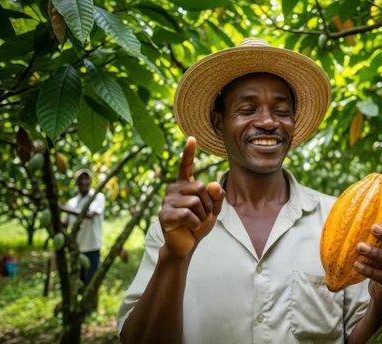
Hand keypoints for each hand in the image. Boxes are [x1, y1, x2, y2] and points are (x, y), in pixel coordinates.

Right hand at [158, 137, 224, 258]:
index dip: (189, 152)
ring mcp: (166, 201)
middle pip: (200, 188)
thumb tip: (213, 184)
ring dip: (202, 215)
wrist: (187, 244)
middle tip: (201, 215)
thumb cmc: (198, 224)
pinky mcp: (164, 214)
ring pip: (195, 201)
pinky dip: (195, 223)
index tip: (192, 138)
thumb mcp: (213, 209)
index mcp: (184, 185)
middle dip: (207, 204)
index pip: (185, 166)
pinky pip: (188, 214)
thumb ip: (217, 196)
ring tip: (195, 222)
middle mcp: (173, 189)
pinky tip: (190, 228)